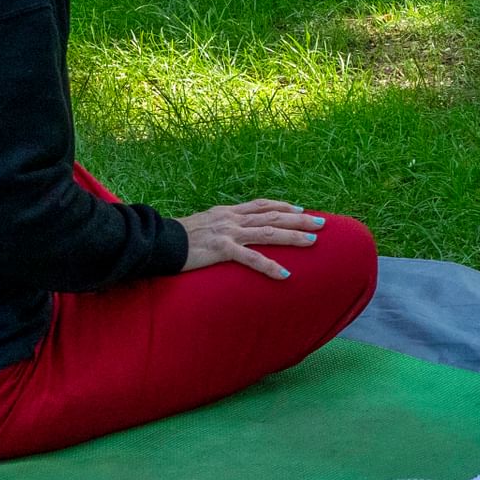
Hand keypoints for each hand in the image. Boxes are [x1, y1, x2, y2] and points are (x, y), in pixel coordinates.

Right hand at [179, 199, 325, 280]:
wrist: (158, 242)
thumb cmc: (177, 238)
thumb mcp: (203, 224)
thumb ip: (219, 225)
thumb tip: (229, 230)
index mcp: (227, 212)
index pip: (262, 205)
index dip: (283, 205)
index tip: (300, 207)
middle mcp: (231, 218)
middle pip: (273, 215)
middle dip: (299, 218)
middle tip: (321, 222)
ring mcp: (228, 233)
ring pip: (268, 232)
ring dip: (292, 236)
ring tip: (312, 241)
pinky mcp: (221, 250)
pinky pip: (251, 259)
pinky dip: (270, 266)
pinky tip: (285, 274)